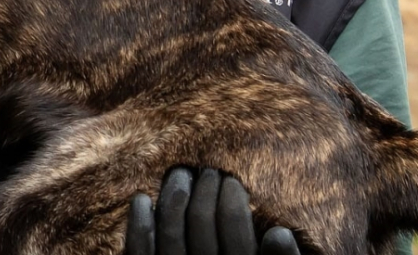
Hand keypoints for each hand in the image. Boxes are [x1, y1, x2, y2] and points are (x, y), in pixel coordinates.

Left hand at [125, 167, 300, 254]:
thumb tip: (278, 232)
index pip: (235, 231)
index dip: (232, 200)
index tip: (231, 179)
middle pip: (201, 224)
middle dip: (204, 190)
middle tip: (208, 171)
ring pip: (170, 232)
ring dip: (172, 197)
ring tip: (178, 175)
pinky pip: (139, 253)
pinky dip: (138, 225)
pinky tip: (141, 199)